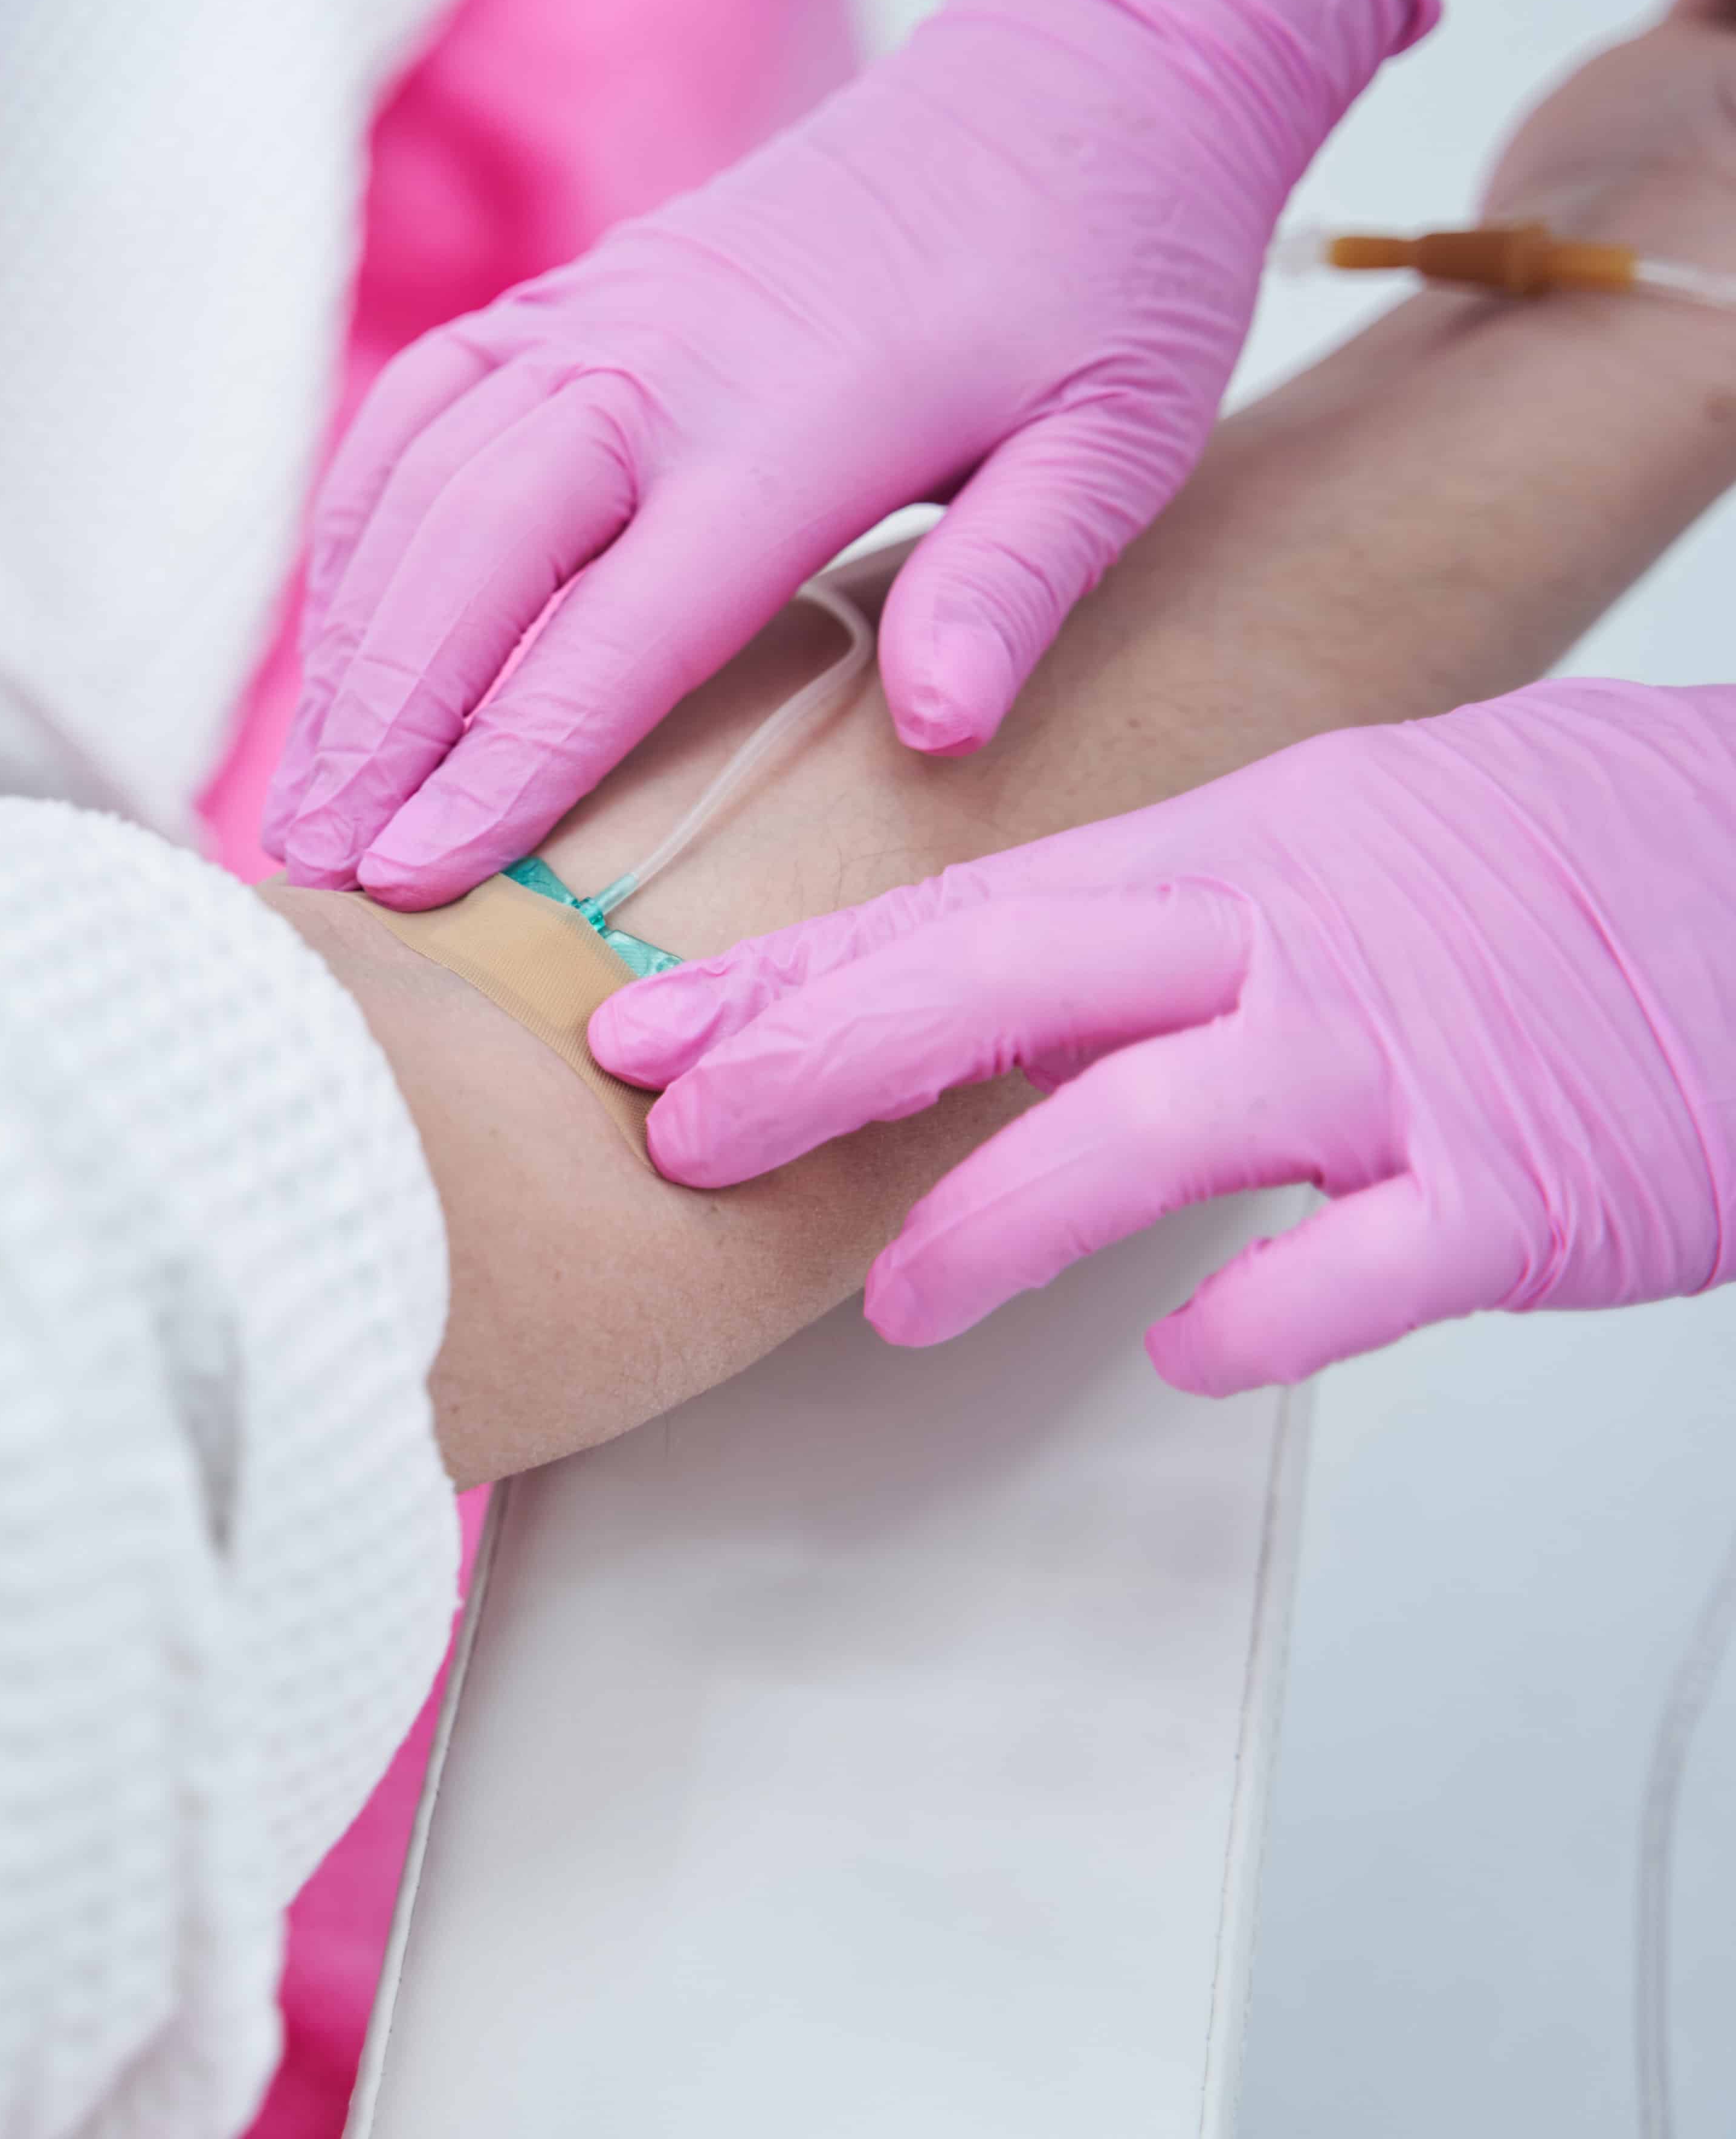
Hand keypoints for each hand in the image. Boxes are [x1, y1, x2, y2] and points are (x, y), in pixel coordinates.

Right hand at [266, 0, 1432, 906]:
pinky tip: (338, 632)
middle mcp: (655, 359)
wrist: (1083, 62)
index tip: (417, 876)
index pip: (607, 633)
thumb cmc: (1115, 269)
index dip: (502, 769)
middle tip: (312, 865)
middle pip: (465, 564)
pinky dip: (357, 525)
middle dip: (377, 727)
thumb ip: (1016, 581)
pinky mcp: (576, 291)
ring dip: (346, 646)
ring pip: (416, 489)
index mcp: (788, 420)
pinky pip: (421, 410)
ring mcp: (597, 311)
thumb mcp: (1120, 436)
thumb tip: (937, 731)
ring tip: (302, 789)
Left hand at [588, 684, 1735, 1395]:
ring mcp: (1411, 1058)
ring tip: (892, 1302)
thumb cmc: (1548, 867)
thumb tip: (957, 986)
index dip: (796, 976)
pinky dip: (1263, 1312)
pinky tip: (1180, 1348)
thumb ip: (1146, 923)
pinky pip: (1368, 1262)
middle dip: (826, 1054)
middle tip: (682, 1136)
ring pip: (1160, 1121)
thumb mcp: (1325, 843)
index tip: (643, 1029)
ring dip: (998, 1214)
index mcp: (1235, 853)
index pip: (968, 910)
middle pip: (1016, 977)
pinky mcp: (1527, 1179)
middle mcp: (1297, 936)